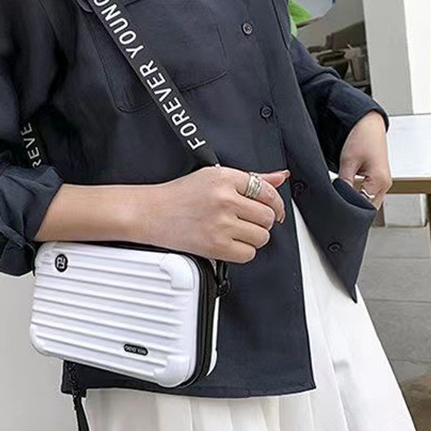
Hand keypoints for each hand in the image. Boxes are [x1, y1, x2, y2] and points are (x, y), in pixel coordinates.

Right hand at [142, 166, 290, 263]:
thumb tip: (279, 177)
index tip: (275, 210)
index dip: (276, 203)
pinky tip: (229, 242)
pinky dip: (242, 251)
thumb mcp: (213, 176)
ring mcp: (220, 224)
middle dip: (261, 221)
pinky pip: (248, 254)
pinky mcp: (215, 246)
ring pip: (261, 236)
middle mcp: (224, 199)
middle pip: (267, 216)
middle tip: (246, 220)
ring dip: (253, 237)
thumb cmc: (179, 195)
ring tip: (235, 231)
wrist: (151, 213)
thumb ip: (251, 179)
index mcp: (224, 178)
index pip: (267, 191)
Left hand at [337, 110, 391, 210]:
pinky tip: (349, 191)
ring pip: (370, 201)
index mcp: (380, 181)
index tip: (337, 206)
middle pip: (369, 207)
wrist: (368, 122)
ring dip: (357, 201)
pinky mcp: (378, 178)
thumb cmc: (362, 136)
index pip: (364, 206)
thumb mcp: (348, 161)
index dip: (350, 208)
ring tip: (343, 196)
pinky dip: (359, 194)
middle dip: (355, 208)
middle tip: (338, 204)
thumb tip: (338, 199)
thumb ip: (344, 183)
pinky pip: (370, 193)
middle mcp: (385, 184)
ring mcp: (383, 182)